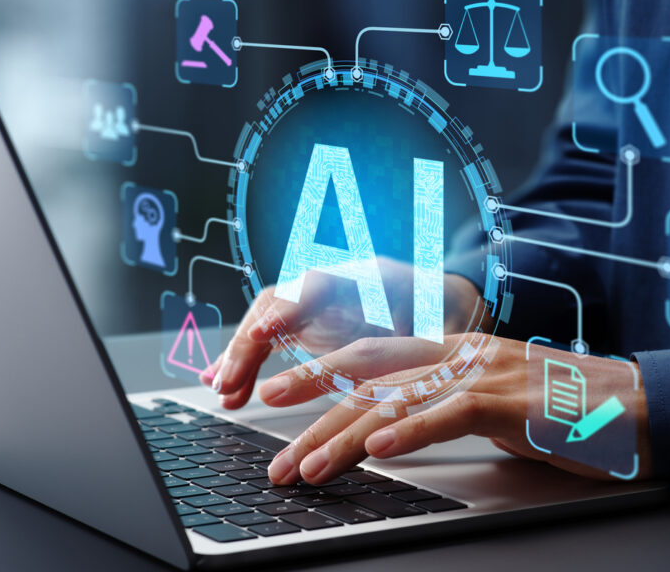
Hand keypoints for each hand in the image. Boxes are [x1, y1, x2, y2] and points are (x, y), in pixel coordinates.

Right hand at [204, 257, 483, 408]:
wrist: (443, 308)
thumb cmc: (446, 317)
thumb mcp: (440, 326)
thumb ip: (420, 337)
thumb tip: (415, 355)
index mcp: (368, 276)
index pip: (316, 283)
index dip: (288, 308)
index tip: (265, 332)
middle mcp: (333, 284)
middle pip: (278, 302)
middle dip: (249, 341)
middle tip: (229, 381)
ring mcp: (316, 303)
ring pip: (266, 322)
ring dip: (241, 358)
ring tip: (223, 393)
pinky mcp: (307, 326)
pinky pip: (268, 340)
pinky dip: (248, 364)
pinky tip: (227, 387)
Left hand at [258, 335, 652, 483]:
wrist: (641, 407)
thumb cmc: (563, 410)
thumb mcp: (491, 400)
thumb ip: (443, 404)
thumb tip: (392, 427)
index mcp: (452, 351)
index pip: (373, 356)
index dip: (321, 370)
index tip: (279, 395)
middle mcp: (461, 353)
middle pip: (371, 370)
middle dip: (313, 394)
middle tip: (265, 421)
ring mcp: (487, 372)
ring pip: (401, 395)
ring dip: (346, 433)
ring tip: (305, 465)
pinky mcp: (514, 400)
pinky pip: (453, 412)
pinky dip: (413, 429)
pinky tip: (380, 448)